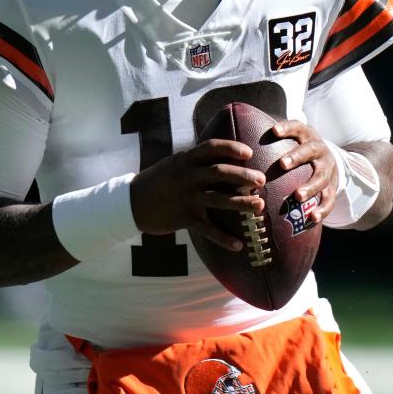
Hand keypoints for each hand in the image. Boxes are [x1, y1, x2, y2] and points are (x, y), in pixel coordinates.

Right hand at [130, 139, 265, 251]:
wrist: (131, 203)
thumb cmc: (157, 181)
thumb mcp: (173, 164)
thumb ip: (194, 160)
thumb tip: (220, 154)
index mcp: (185, 160)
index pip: (211, 148)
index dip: (232, 148)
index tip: (249, 153)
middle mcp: (187, 177)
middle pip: (220, 172)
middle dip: (244, 176)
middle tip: (261, 180)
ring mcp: (186, 198)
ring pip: (219, 199)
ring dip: (242, 203)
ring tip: (259, 206)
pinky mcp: (184, 218)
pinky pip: (208, 230)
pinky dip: (224, 239)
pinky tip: (238, 245)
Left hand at [271, 120, 336, 223]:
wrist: (329, 162)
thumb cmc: (300, 153)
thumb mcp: (292, 141)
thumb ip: (273, 142)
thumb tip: (239, 143)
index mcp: (308, 137)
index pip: (298, 127)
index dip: (287, 128)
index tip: (274, 131)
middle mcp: (320, 151)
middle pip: (310, 151)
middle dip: (296, 157)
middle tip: (282, 164)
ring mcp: (328, 170)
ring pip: (321, 177)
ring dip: (310, 186)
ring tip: (298, 196)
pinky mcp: (332, 188)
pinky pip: (330, 199)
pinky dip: (322, 209)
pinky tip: (312, 218)